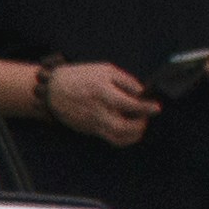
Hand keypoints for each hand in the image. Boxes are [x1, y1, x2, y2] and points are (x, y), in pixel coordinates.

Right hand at [48, 59, 163, 145]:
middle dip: (140, 125)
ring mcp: (91, 123)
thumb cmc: (80, 77)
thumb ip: (126, 81)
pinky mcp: (88, 129)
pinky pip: (109, 137)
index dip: (147, 108)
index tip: (156, 107)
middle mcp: (97, 111)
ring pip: (117, 138)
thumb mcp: (105, 70)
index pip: (130, 105)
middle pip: (125, 128)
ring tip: (137, 124)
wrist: (52, 90)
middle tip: (145, 117)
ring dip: (133, 134)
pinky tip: (126, 126)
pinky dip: (122, 135)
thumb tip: (142, 92)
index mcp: (102, 92)